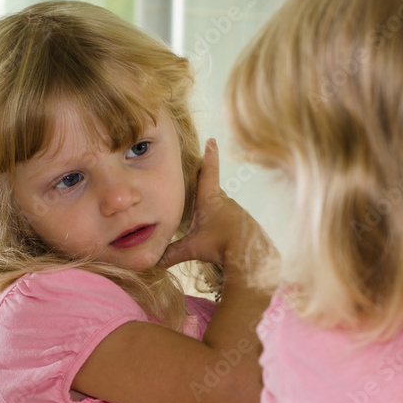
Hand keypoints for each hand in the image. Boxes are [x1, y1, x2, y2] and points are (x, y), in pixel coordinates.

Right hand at [160, 139, 267, 270]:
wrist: (251, 255)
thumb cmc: (221, 245)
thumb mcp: (192, 248)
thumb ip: (171, 253)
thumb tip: (150, 262)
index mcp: (210, 199)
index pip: (208, 172)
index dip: (209, 156)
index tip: (212, 140)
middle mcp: (225, 201)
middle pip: (212, 189)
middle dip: (204, 185)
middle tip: (198, 176)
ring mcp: (237, 212)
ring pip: (220, 207)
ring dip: (212, 210)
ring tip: (205, 218)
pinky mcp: (244, 224)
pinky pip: (229, 220)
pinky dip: (222, 223)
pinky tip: (220, 234)